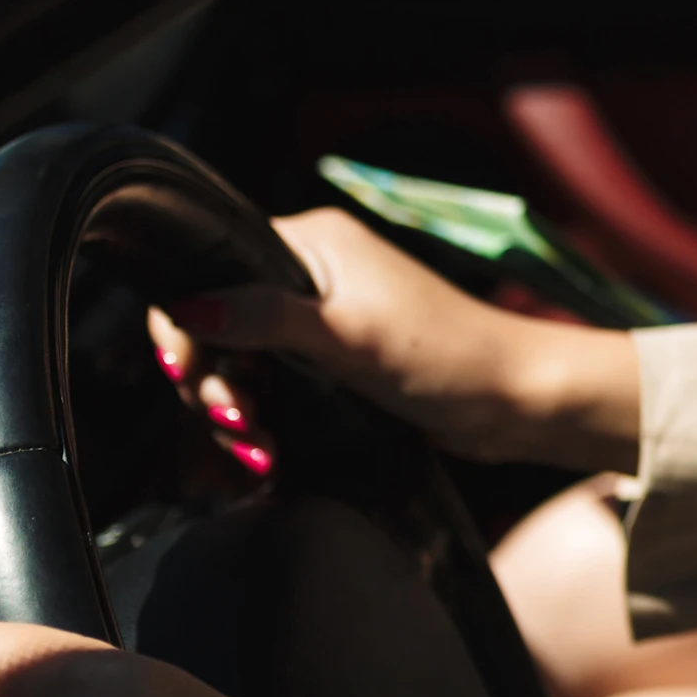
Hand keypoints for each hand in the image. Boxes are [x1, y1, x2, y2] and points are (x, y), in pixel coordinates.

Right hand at [150, 208, 640, 472]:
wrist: (512, 398)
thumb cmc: (446, 354)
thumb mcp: (350, 336)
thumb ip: (265, 318)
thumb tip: (189, 306)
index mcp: (312, 242)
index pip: (209, 269)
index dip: (184, 324)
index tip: (189, 374)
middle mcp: (309, 272)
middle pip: (214, 324)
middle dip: (213, 381)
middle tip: (238, 422)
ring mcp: (319, 317)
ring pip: (237, 362)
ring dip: (235, 410)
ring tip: (258, 449)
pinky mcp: (331, 360)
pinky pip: (270, 385)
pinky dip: (261, 420)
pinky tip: (266, 454)